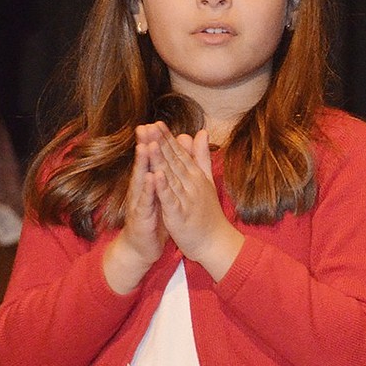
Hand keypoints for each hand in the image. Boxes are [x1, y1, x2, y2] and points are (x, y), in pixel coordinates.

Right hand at [103, 129, 168, 293]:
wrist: (143, 248)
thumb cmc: (153, 219)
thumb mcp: (161, 195)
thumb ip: (165, 176)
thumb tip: (170, 161)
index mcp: (149, 184)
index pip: (152, 160)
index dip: (155, 142)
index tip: (157, 123)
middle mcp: (141, 190)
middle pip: (143, 165)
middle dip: (144, 145)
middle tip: (145, 126)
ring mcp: (139, 203)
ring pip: (141, 180)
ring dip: (143, 163)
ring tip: (146, 146)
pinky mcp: (141, 217)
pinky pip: (145, 202)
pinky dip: (148, 190)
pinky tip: (151, 178)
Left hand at [140, 122, 243, 280]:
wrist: (215, 242)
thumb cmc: (208, 213)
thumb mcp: (207, 180)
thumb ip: (202, 157)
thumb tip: (202, 132)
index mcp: (195, 176)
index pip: (179, 154)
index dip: (167, 139)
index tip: (156, 123)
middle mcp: (192, 184)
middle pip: (174, 161)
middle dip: (161, 143)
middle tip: (150, 126)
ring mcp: (186, 198)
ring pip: (171, 176)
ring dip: (160, 159)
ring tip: (150, 143)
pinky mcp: (180, 214)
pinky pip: (170, 198)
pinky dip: (163, 187)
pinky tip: (156, 174)